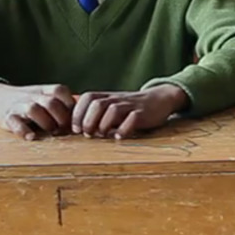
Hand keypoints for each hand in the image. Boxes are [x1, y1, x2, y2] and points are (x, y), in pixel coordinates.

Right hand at [0, 83, 74, 139]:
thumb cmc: (29, 101)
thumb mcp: (45, 97)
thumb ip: (63, 105)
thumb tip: (87, 117)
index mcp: (44, 91)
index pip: (60, 91)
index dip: (70, 105)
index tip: (76, 119)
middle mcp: (33, 96)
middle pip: (50, 102)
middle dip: (61, 118)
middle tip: (65, 129)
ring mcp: (19, 106)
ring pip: (33, 109)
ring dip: (45, 123)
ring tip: (50, 132)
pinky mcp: (6, 117)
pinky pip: (14, 122)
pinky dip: (23, 130)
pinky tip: (31, 137)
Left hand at [72, 85, 189, 138]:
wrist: (159, 99)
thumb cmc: (130, 108)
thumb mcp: (112, 106)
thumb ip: (95, 114)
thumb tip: (74, 129)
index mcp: (107, 96)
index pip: (87, 98)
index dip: (78, 113)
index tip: (75, 129)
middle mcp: (117, 99)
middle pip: (97, 104)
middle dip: (88, 121)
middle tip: (87, 134)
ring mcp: (130, 105)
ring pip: (113, 110)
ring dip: (104, 125)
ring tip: (103, 135)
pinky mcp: (143, 113)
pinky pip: (133, 118)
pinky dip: (124, 129)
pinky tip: (120, 137)